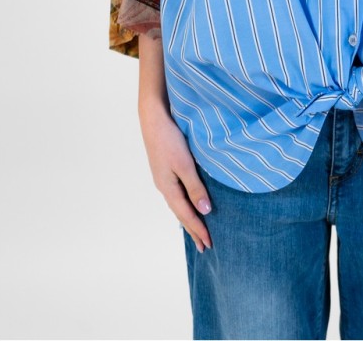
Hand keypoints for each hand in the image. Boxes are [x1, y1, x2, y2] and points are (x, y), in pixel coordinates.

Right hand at [138, 97, 213, 252]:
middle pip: (180, 213)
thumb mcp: (185, 164)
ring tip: (196, 229)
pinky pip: (177, 193)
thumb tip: (205, 210)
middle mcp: (164, 186)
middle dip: (192, 228)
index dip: (198, 229)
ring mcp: (163, 177)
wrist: (153, 118)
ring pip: (178, 203)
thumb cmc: (169, 139)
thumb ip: (195, 187)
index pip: (186, 214)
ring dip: (188, 217)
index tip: (208, 244)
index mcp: (168, 188)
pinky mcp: (165, 168)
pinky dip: (184, 204)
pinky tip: (187, 202)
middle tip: (203, 246)